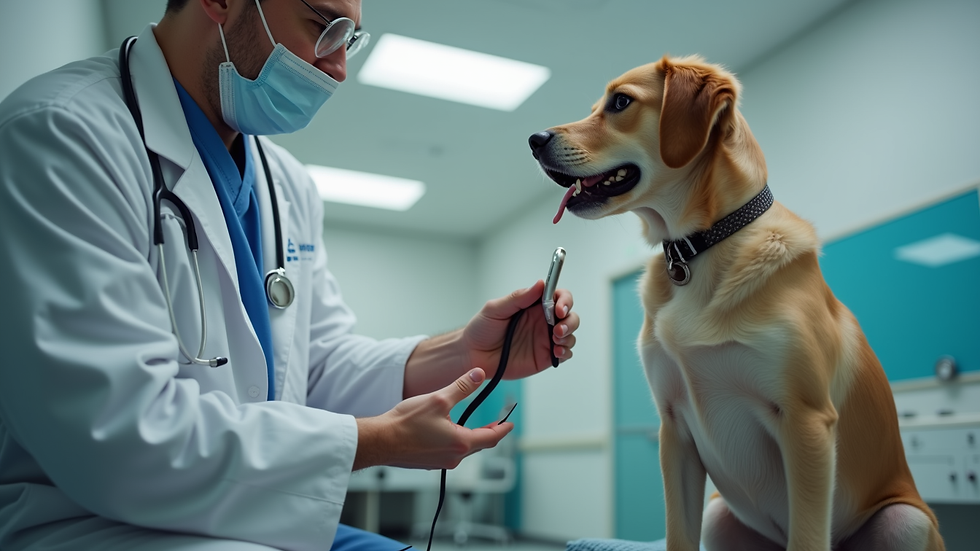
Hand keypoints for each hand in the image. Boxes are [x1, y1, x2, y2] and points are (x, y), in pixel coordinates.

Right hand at [354, 368, 513, 469]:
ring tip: (472, 425)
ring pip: (463, 449)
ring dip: (471, 437)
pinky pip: (448, 452)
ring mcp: (440, 462)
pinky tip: (447, 432)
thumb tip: (478, 375)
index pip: (492, 437)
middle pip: (479, 445)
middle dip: (489, 433)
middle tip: (496, 424)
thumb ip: (462, 387)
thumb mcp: (439, 399)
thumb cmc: (405, 424)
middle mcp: (453, 457)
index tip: (510, 424)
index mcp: (461, 443)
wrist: (380, 441)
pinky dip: (455, 441)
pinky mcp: (428, 462)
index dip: (503, 429)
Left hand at [461, 280, 578, 379]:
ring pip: (570, 334)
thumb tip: (540, 284)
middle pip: (570, 315)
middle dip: (570, 320)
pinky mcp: (544, 357)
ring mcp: (545, 339)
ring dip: (569, 336)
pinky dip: (566, 351)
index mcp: (533, 306)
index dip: (565, 300)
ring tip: (556, 340)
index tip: (559, 308)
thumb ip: (518, 297)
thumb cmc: (481, 329)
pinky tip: (556, 352)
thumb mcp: (495, 308)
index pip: (558, 297)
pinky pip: (564, 353)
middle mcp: (543, 321)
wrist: (472, 355)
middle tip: (558, 328)